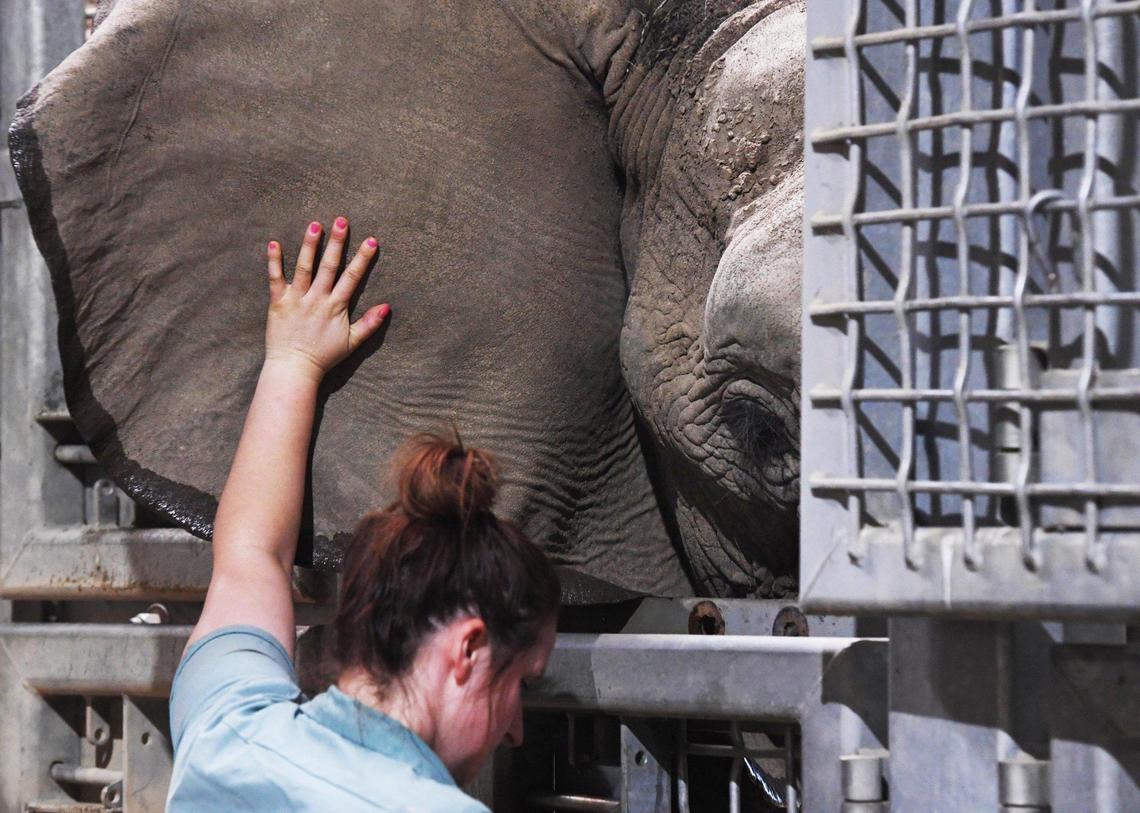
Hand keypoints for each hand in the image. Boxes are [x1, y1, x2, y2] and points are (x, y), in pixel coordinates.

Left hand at [264, 217, 389, 382]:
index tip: (371, 240)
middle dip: (337, 242)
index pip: (352, 277)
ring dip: (310, 246)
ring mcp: (297, 299)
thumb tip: (387, 307)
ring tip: (315, 225)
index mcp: (335, 306)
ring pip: (304, 268)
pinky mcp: (278, 303)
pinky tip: (274, 243)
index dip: (362, 258)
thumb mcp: (352, 343)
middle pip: (329, 266)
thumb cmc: (324, 357)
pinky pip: (275, 279)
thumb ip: (369, 324)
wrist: (295, 368)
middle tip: (342, 221)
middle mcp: (317, 299)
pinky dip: (274, 261)